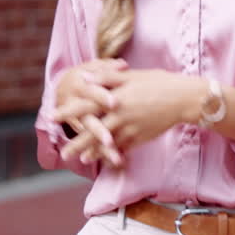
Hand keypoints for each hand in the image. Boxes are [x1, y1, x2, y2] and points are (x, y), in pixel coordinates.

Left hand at [60, 66, 203, 162]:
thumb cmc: (158, 82)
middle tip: (63, 153)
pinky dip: (113, 154)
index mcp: (115, 97)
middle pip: (93, 132)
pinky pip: (123, 148)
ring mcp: (131, 129)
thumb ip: (107, 77)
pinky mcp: (141, 137)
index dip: (67, 112)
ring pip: (107, 144)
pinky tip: (105, 158)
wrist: (183, 99)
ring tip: (80, 159)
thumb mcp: (132, 75)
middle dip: (76, 144)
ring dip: (93, 152)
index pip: (85, 106)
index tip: (51, 117)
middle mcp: (120, 115)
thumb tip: (84, 78)